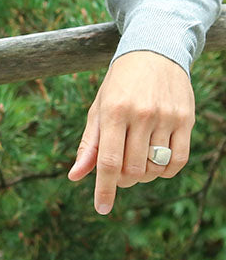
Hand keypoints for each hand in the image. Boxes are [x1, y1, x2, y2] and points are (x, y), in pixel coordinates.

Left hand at [67, 50, 193, 214]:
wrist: (154, 50)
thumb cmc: (120, 84)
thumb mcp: (99, 108)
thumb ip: (88, 144)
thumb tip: (75, 176)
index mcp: (114, 111)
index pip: (108, 161)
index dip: (104, 189)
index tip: (102, 209)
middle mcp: (141, 114)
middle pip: (132, 169)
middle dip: (122, 180)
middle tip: (118, 173)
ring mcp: (166, 117)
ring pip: (155, 168)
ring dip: (143, 176)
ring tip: (136, 162)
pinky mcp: (185, 119)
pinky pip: (177, 161)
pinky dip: (165, 171)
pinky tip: (156, 162)